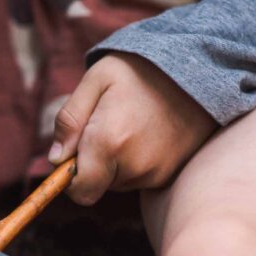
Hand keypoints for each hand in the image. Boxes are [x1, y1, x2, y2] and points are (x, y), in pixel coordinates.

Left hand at [48, 52, 216, 204]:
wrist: (199, 64)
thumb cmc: (140, 69)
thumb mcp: (96, 81)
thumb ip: (69, 120)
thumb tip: (56, 159)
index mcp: (108, 143)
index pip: (80, 191)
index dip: (71, 179)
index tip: (74, 156)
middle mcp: (135, 165)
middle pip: (100, 185)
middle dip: (96, 164)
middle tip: (110, 126)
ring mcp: (159, 172)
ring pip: (122, 181)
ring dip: (119, 162)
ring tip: (134, 125)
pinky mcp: (174, 173)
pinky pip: (144, 178)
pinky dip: (141, 162)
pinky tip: (150, 133)